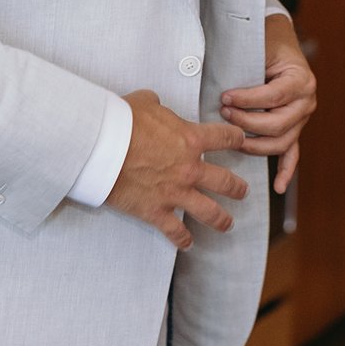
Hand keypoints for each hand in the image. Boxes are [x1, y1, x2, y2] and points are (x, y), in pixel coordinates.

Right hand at [105, 91, 248, 248]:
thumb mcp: (146, 102)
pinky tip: (187, 244)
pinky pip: (175, 231)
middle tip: (242, 191)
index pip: (226, 138)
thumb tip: (157, 107)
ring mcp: (175, 193)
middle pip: (226, 181)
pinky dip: (183, 240)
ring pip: (210, 212)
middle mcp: (190, 168)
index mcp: (191, 139)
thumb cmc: (122, 122)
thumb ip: (160, 108)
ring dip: (222, 219)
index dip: (236, 138)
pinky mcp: (156, 211)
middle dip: (238, 188)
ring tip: (228, 223)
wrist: (101, 147)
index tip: (240, 141)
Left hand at [220, 14, 317, 194]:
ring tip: (232, 137)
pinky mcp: (294, 128)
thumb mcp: (258, 47)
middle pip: (277, 124)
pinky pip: (292, 153)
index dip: (247, 100)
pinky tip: (277, 186)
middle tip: (224, 113)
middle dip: (246, 122)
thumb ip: (245, 65)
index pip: (273, 97)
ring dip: (254, 143)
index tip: (225, 97)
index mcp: (301, 80)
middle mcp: (306, 101)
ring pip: (280, 142)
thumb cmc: (266, 43)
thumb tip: (218, 86)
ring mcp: (302, 118)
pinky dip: (286, 170)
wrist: (279, 41)